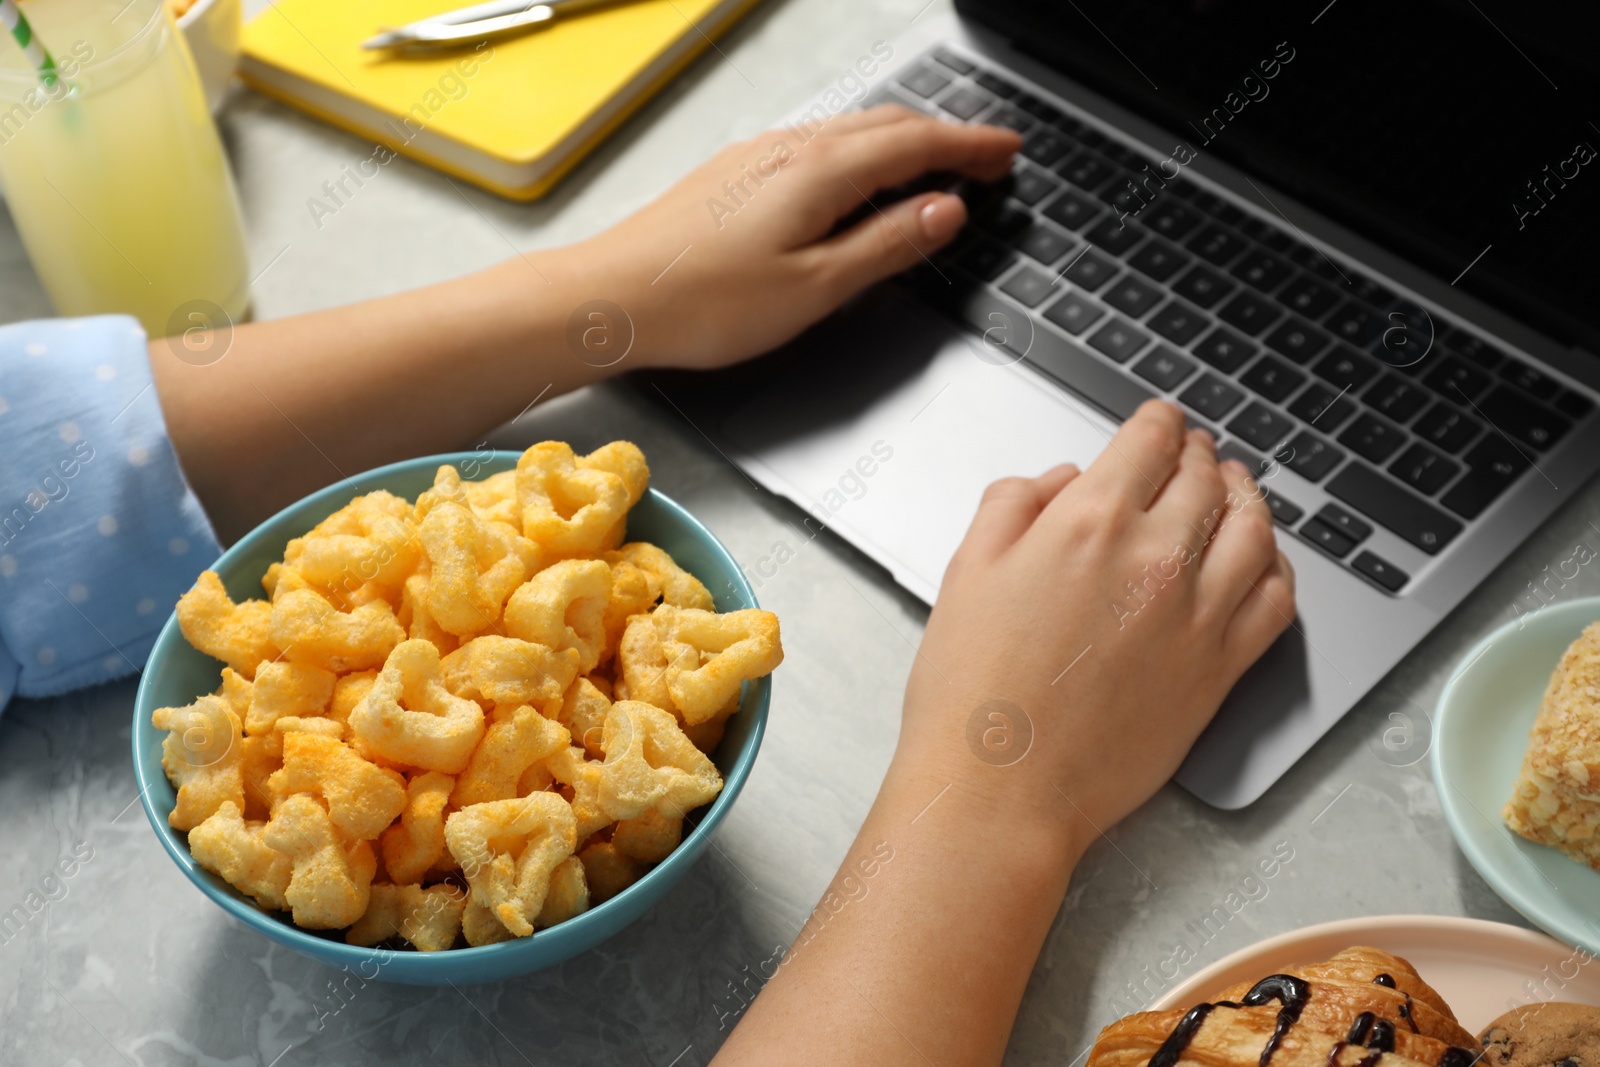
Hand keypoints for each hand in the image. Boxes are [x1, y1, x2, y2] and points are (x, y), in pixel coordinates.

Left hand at [563, 105, 1019, 369]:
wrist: (614, 298)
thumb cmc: (706, 303)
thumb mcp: (817, 287)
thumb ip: (887, 245)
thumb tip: (946, 211)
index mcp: (822, 171)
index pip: (918, 144)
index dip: (971, 146)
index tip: (1009, 151)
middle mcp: (791, 148)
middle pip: (888, 126)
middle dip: (946, 136)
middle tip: (988, 154)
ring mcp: (759, 156)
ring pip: (850, 132)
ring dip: (903, 140)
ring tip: (937, 161)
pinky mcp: (735, 173)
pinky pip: (817, 145)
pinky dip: (860, 153)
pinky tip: (856, 177)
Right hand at [900, 400, 1295, 837]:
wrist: (1001, 787)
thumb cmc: (974, 692)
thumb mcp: (966, 570)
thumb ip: (1013, 504)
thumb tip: (1060, 480)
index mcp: (1090, 523)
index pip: (1149, 442)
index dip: (1158, 421)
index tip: (1160, 421)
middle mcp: (1156, 559)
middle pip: (1205, 478)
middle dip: (1200, 454)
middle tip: (1195, 452)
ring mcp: (1199, 614)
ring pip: (1253, 529)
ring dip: (1248, 497)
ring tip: (1238, 489)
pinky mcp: (1221, 669)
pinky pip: (1276, 600)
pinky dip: (1277, 566)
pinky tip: (1263, 561)